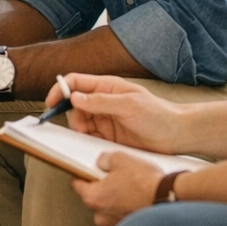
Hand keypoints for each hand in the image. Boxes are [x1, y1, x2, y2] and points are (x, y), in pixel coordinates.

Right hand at [60, 73, 186, 152]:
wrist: (176, 135)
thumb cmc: (158, 115)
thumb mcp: (129, 105)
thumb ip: (100, 101)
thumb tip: (74, 97)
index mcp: (106, 86)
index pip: (75, 82)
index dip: (59, 90)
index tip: (51, 103)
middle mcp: (102, 101)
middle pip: (73, 104)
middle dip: (71, 115)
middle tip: (80, 128)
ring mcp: (104, 118)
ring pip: (79, 121)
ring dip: (78, 129)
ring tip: (89, 136)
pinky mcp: (107, 135)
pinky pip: (88, 136)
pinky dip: (85, 140)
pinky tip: (93, 143)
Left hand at [71, 152, 164, 225]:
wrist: (169, 201)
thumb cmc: (145, 184)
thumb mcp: (121, 159)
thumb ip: (105, 160)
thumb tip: (102, 162)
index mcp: (93, 198)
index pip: (77, 185)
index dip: (82, 175)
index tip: (86, 172)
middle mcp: (101, 216)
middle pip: (95, 199)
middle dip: (104, 190)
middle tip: (117, 180)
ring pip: (110, 210)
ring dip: (118, 202)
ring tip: (133, 192)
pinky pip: (124, 219)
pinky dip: (129, 212)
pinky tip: (139, 203)